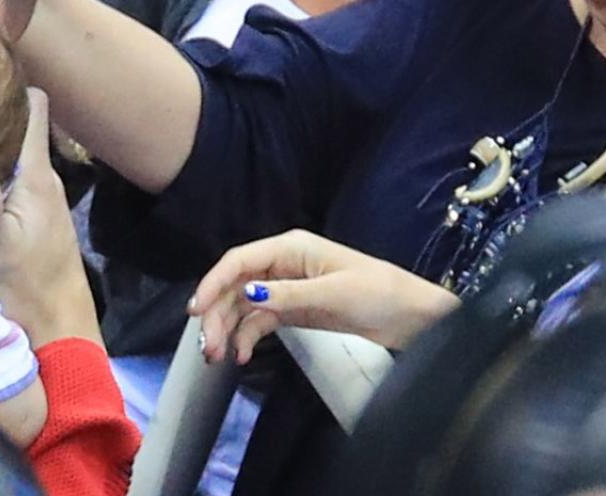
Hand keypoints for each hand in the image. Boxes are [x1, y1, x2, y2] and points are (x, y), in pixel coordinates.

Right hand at [0, 87, 100, 345]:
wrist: (56, 327)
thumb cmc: (29, 285)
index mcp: (36, 175)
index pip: (34, 109)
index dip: (14, 82)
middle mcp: (39, 179)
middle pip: (16, 126)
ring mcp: (33, 199)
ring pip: (7, 153)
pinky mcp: (24, 218)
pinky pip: (2, 178)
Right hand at [188, 230, 459, 363]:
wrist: (410, 316)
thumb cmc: (377, 294)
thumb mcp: (332, 293)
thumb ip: (288, 295)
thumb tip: (247, 294)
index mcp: (291, 248)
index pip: (239, 261)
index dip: (213, 283)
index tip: (195, 311)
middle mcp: (283, 265)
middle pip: (236, 285)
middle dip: (217, 314)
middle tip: (208, 348)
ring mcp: (287, 288)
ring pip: (243, 305)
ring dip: (227, 328)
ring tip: (218, 357)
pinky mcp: (294, 310)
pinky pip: (260, 321)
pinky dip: (248, 337)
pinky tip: (243, 356)